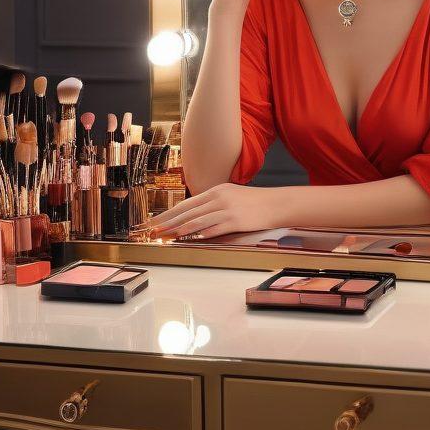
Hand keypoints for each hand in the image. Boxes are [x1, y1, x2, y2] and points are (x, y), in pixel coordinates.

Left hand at [147, 183, 281, 239]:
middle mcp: (218, 198)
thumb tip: (196, 215)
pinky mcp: (234, 221)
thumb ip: (214, 203)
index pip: (187, 203)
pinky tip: (187, 239)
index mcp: (216, 191)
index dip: (170, 213)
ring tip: (165, 237)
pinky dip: (197, 235)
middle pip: (187, 212)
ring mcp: (226, 209)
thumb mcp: (232, 196)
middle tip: (153, 230)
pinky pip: (212, 229)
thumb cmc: (255, 202)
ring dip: (178, 230)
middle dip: (168, 222)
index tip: (156, 221)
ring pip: (196, 221)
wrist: (276, 204)